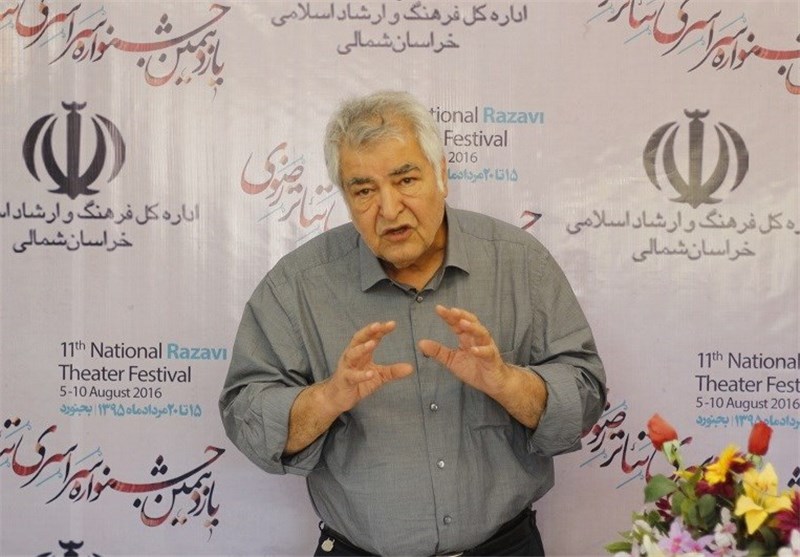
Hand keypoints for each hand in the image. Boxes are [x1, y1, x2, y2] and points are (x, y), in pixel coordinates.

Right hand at [323, 321, 413, 412]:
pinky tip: (371, 374)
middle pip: (359, 339)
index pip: (371, 337)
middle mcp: (352, 356)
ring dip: (362, 348)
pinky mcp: (344, 380)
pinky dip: (361, 375)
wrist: (337, 397)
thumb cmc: (357, 382)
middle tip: (379, 325)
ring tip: (372, 343)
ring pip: (352, 354)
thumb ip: (393, 371)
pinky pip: (352, 376)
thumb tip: (411, 368)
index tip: (392, 323)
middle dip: (368, 331)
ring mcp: (347, 367)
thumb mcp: (378, 376)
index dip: (380, 330)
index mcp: (361, 352)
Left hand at [418, 305, 546, 427]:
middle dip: (462, 315)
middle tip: (452, 311)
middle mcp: (478, 339)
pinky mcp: (493, 360)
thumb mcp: (452, 360)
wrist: (493, 384)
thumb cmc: (474, 369)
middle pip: (471, 323)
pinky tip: (473, 350)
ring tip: (463, 323)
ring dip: (473, 328)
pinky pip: (488, 353)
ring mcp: (487, 348)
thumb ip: (438, 351)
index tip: (438, 309)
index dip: (449, 316)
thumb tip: (421, 343)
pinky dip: (481, 350)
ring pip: (482, 334)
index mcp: (467, 338)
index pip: (458, 323)